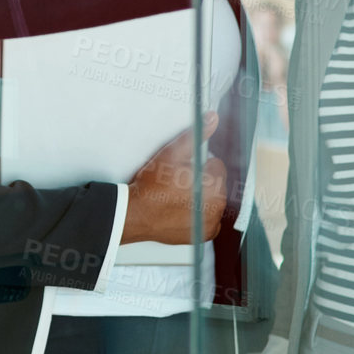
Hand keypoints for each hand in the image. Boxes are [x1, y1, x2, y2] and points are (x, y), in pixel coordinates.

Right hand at [120, 114, 224, 244]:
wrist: (135, 213)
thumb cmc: (151, 185)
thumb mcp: (171, 154)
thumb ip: (195, 136)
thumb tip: (213, 118)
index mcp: (215, 185)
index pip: (217, 167)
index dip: (199, 165)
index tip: (184, 169)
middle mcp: (218, 207)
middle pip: (215, 185)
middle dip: (201, 182)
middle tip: (177, 182)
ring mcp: (210, 223)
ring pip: (211, 202)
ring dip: (200, 198)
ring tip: (177, 196)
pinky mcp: (202, 235)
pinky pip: (206, 220)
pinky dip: (197, 215)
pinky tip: (181, 210)